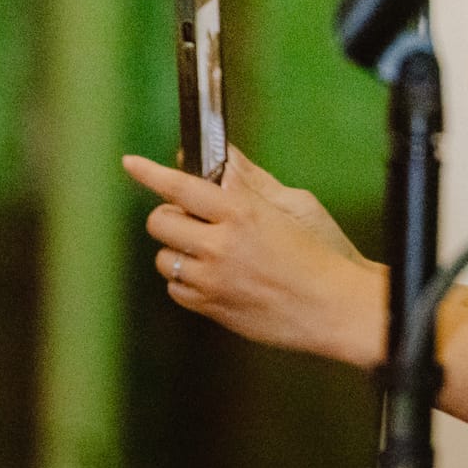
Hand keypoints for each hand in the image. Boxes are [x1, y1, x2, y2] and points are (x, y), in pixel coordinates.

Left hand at [125, 146, 385, 367]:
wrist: (335, 306)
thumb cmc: (322, 254)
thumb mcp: (296, 206)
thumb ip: (253, 183)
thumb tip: (226, 161)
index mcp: (242, 213)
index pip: (181, 186)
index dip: (150, 173)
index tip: (132, 164)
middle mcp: (219, 245)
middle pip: (160, 221)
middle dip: (171, 216)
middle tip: (194, 219)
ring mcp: (211, 279)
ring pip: (163, 258)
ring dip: (180, 251)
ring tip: (212, 253)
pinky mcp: (210, 307)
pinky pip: (175, 289)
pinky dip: (188, 280)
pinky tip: (217, 277)